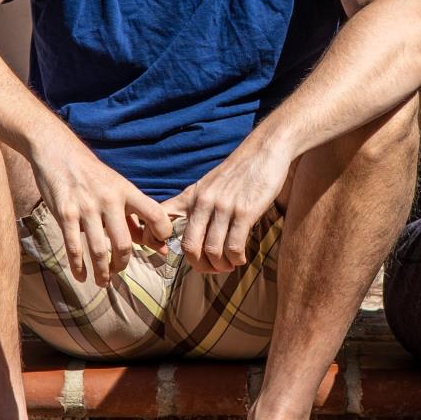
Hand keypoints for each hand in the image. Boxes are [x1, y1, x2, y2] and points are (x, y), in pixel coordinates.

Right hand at [28, 133, 171, 285]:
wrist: (58, 151)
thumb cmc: (92, 175)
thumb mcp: (118, 189)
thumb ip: (135, 217)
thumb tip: (158, 246)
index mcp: (127, 191)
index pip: (156, 215)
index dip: (162, 234)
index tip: (157, 247)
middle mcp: (109, 199)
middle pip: (124, 243)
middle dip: (123, 264)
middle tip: (118, 271)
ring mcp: (86, 207)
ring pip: (99, 250)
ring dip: (102, 272)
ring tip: (102, 282)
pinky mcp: (65, 213)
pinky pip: (74, 247)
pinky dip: (79, 267)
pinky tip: (82, 276)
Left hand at [164, 136, 291, 273]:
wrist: (264, 150)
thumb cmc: (239, 171)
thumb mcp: (208, 184)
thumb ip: (196, 204)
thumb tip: (190, 231)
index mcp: (192, 196)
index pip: (163, 219)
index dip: (156, 241)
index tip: (169, 253)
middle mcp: (204, 202)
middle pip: (190, 247)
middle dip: (200, 265)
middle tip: (212, 269)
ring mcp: (224, 207)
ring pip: (212, 250)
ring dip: (221, 266)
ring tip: (229, 265)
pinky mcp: (245, 211)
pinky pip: (234, 246)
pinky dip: (236, 259)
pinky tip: (240, 258)